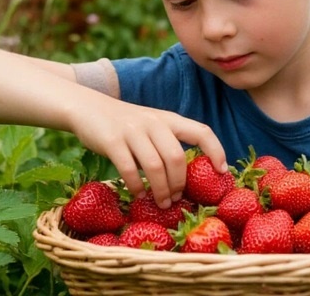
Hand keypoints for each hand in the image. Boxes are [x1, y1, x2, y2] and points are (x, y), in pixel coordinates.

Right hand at [71, 102, 226, 208]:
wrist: (87, 107)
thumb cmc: (124, 124)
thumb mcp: (151, 126)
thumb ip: (167, 143)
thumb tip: (186, 176)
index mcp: (168, 119)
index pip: (201, 131)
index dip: (216, 150)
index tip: (222, 171)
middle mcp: (154, 123)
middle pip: (176, 157)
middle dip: (180, 183)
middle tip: (177, 199)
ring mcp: (132, 131)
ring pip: (155, 166)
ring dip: (161, 190)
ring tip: (161, 203)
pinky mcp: (112, 141)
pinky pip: (129, 169)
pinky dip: (136, 186)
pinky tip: (139, 194)